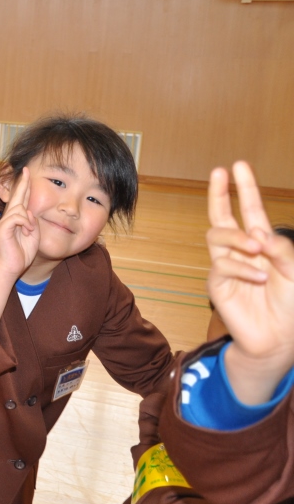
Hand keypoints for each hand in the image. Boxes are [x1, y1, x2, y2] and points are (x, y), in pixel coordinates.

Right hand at [0, 167, 38, 278]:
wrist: (13, 265)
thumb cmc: (23, 251)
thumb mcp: (34, 233)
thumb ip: (33, 221)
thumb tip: (29, 212)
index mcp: (17, 217)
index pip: (21, 198)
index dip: (25, 185)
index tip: (27, 173)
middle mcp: (9, 216)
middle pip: (17, 195)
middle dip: (23, 182)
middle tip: (26, 170)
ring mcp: (5, 221)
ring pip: (20, 208)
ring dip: (29, 220)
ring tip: (29, 232)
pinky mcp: (3, 227)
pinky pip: (17, 217)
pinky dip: (25, 224)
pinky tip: (26, 232)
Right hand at [207, 162, 293, 403]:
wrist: (280, 337)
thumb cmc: (291, 303)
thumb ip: (281, 248)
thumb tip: (257, 234)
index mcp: (261, 243)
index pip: (250, 210)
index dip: (244, 188)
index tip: (237, 166)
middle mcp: (239, 250)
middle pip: (222, 215)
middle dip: (220, 192)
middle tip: (220, 172)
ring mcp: (225, 265)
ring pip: (219, 235)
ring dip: (239, 238)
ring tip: (259, 250)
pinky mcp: (217, 283)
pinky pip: (223, 264)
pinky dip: (244, 268)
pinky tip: (260, 277)